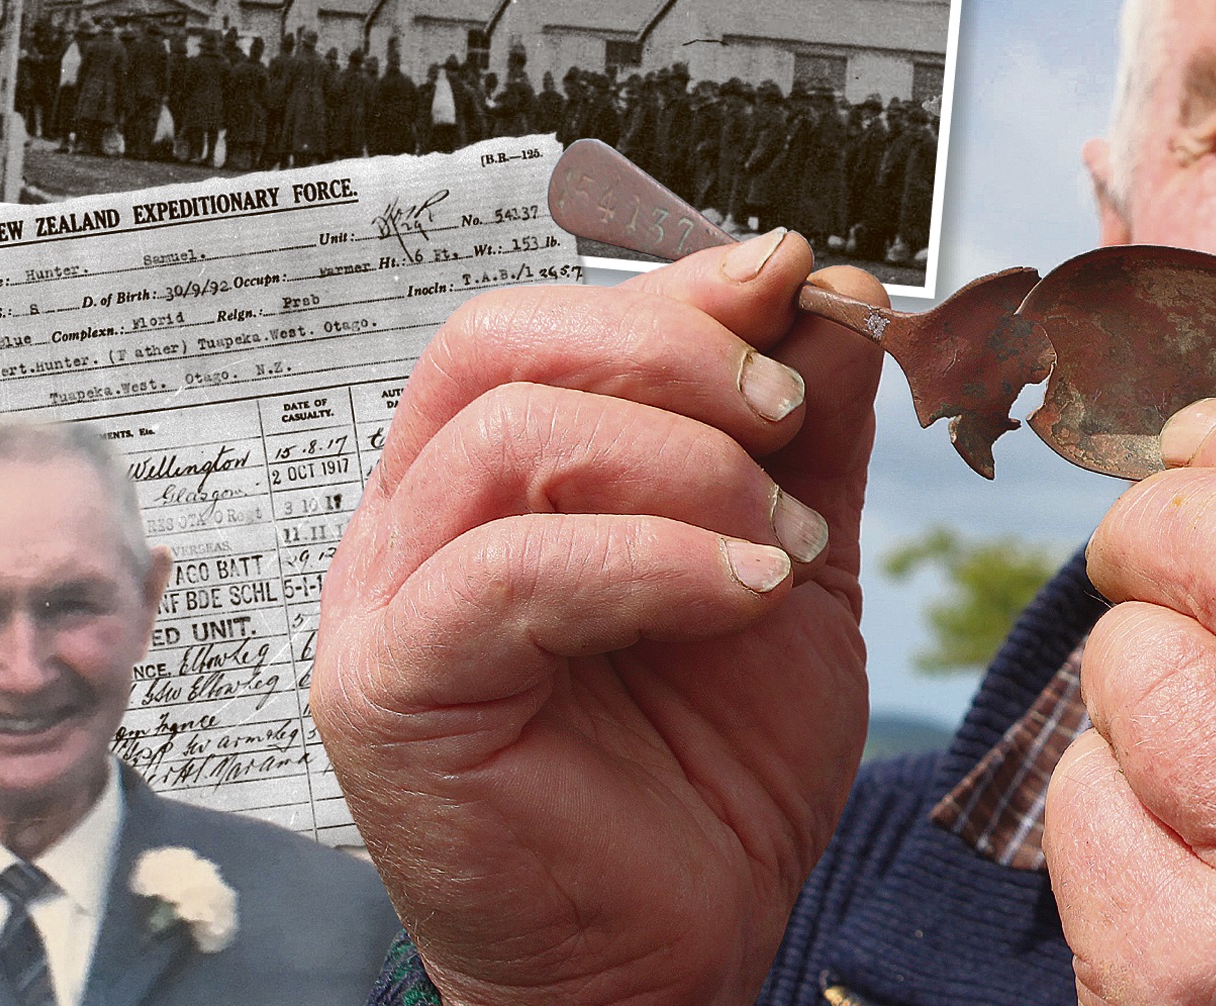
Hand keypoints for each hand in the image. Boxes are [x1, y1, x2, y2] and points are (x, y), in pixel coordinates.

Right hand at [312, 231, 884, 1005]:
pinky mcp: (391, 691)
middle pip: (498, 347)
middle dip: (668, 350)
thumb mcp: (784, 563)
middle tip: (782, 414)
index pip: (544, 325)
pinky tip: (743, 594)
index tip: (792, 277)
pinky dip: (646, 559)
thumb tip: (828, 295)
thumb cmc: (710, 769)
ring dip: (677, 465)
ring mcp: (387, 604)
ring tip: (776, 543)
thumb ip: (798, 437)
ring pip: (504, 441)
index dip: (673, 285)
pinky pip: (505, 574)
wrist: (678, 948)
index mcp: (492, 479)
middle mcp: (417, 522)